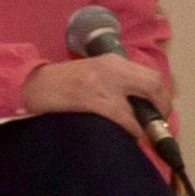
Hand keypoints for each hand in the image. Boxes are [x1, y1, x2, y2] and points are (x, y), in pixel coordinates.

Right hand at [26, 52, 169, 152]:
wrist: (32, 84)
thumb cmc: (64, 82)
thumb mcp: (94, 72)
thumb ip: (117, 81)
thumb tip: (142, 102)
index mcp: (114, 61)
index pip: (151, 75)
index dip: (162, 95)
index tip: (160, 109)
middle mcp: (112, 69)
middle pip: (153, 85)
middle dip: (162, 107)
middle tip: (157, 123)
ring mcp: (102, 84)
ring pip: (140, 103)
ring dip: (146, 122)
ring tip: (143, 132)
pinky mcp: (91, 100)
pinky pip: (122, 117)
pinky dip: (131, 128)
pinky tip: (129, 134)